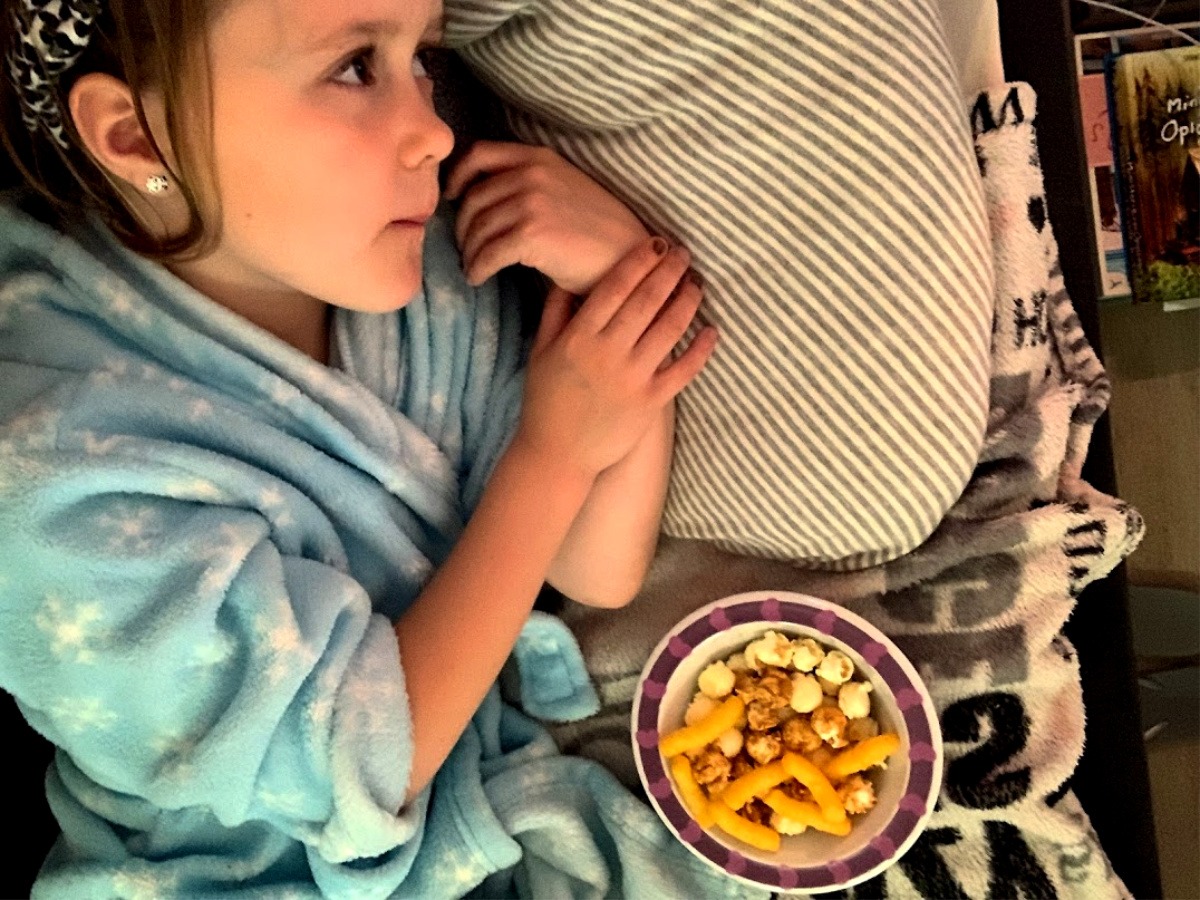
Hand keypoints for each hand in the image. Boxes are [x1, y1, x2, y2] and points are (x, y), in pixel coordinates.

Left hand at [444, 140, 650, 294]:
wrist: (629, 256)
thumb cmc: (600, 230)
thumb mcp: (566, 187)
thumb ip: (531, 182)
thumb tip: (485, 199)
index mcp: (539, 158)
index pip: (479, 154)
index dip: (458, 177)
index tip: (451, 198)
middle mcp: (532, 174)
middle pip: (474, 198)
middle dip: (464, 227)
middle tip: (466, 248)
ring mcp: (531, 202)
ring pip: (478, 228)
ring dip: (469, 252)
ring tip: (472, 266)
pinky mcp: (531, 235)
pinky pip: (488, 253)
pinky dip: (477, 269)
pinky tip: (479, 278)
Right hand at [511, 237, 717, 477]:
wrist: (556, 456)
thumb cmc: (545, 402)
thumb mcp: (540, 352)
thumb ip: (555, 312)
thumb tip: (570, 276)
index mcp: (579, 337)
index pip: (615, 286)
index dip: (639, 260)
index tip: (655, 243)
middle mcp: (607, 353)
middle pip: (647, 300)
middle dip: (668, 271)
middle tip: (683, 252)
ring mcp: (632, 378)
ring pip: (668, 329)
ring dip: (687, 301)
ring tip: (696, 283)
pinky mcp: (650, 403)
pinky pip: (683, 371)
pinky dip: (700, 350)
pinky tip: (712, 331)